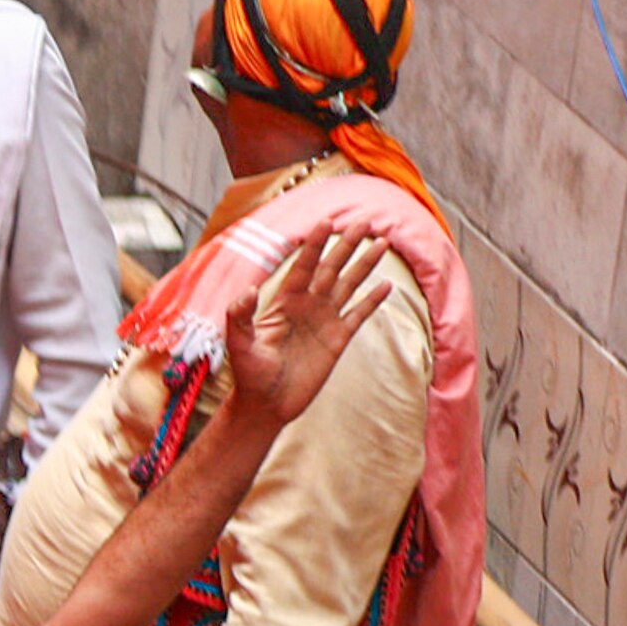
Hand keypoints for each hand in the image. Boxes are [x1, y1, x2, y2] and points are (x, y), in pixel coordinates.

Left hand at [223, 223, 391, 434]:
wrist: (266, 404)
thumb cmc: (249, 375)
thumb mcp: (239, 345)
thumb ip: (240, 317)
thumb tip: (248, 291)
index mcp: (284, 303)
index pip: (303, 266)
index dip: (314, 244)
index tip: (326, 221)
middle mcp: (307, 306)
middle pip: (331, 268)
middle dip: (347, 245)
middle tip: (365, 221)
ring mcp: (324, 320)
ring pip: (348, 285)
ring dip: (365, 264)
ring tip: (382, 242)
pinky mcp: (338, 339)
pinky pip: (358, 315)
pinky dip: (372, 301)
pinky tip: (386, 285)